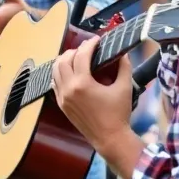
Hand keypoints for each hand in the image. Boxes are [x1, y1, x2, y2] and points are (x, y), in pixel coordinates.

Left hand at [51, 36, 134, 153]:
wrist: (109, 138)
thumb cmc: (118, 114)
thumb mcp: (124, 88)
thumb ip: (124, 68)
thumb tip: (123, 54)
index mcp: (82, 83)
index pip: (81, 56)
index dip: (89, 45)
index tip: (97, 40)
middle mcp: (68, 88)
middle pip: (63, 60)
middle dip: (75, 50)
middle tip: (87, 48)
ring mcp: (62, 97)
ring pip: (55, 71)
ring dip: (64, 60)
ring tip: (76, 57)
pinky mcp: (61, 104)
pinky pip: (54, 83)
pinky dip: (59, 73)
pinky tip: (68, 72)